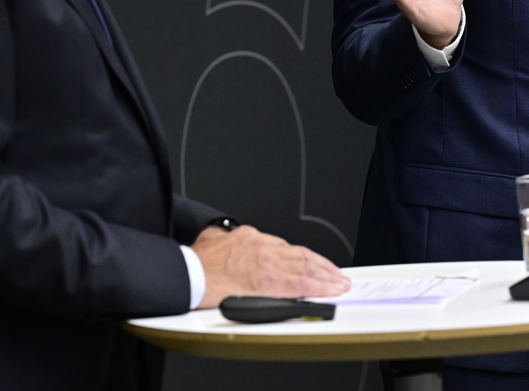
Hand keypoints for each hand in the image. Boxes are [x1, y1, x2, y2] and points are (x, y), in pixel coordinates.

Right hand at [191, 225, 350, 308]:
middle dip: (323, 266)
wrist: (189, 274)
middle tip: (337, 275)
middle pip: (302, 256)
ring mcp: (268, 265)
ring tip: (339, 283)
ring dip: (327, 276)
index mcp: (252, 238)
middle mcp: (264, 248)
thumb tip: (223, 236)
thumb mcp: (211, 239)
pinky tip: (329, 291)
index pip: (286, 247)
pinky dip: (319, 288)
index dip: (304, 258)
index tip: (314, 264)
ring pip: (306, 268)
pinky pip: (301, 285)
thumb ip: (223, 237)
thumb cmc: (195, 262)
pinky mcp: (268, 283)